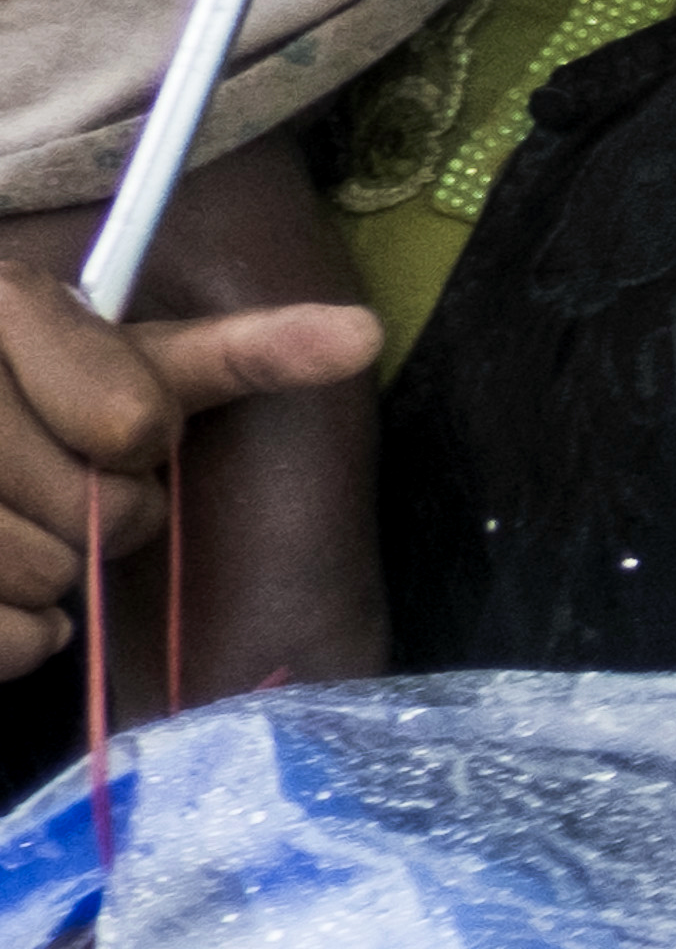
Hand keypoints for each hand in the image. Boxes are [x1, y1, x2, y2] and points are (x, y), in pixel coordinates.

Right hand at [0, 269, 375, 675]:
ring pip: (41, 576)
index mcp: (7, 306)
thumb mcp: (126, 354)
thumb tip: (366, 335)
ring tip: (23, 530)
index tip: (110, 426)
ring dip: (53, 577)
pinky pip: (4, 642)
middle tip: (66, 486)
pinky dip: (18, 640)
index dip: (138, 440)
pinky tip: (3, 593)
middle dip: (104, 515)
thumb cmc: (38, 392)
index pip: (133, 422)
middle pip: (95, 511)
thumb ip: (237, 352)